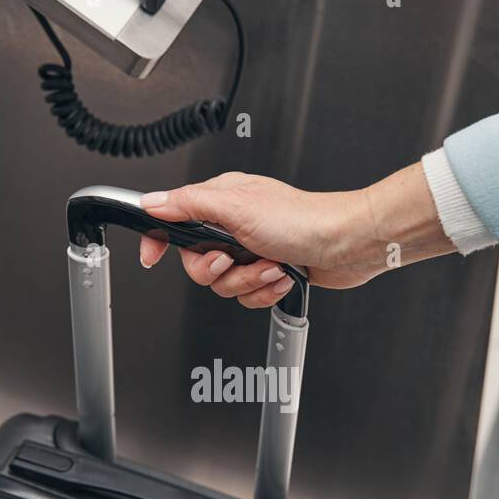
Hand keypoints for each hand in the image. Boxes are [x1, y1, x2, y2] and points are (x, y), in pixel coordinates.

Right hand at [138, 165, 451, 307]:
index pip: (173, 219)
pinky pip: (247, 296)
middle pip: (196, 262)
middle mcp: (234, 226)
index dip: (159, 239)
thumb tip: (152, 202)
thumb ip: (188, 204)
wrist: (346, 244)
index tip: (152, 256)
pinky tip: (281, 274)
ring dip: (248, 280)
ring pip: (222, 285)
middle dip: (217, 268)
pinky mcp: (267, 273)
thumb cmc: (304, 219)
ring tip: (269, 264)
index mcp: (222, 202)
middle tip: (233, 258)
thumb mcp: (236, 206)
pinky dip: (264, 290)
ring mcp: (251, 251)